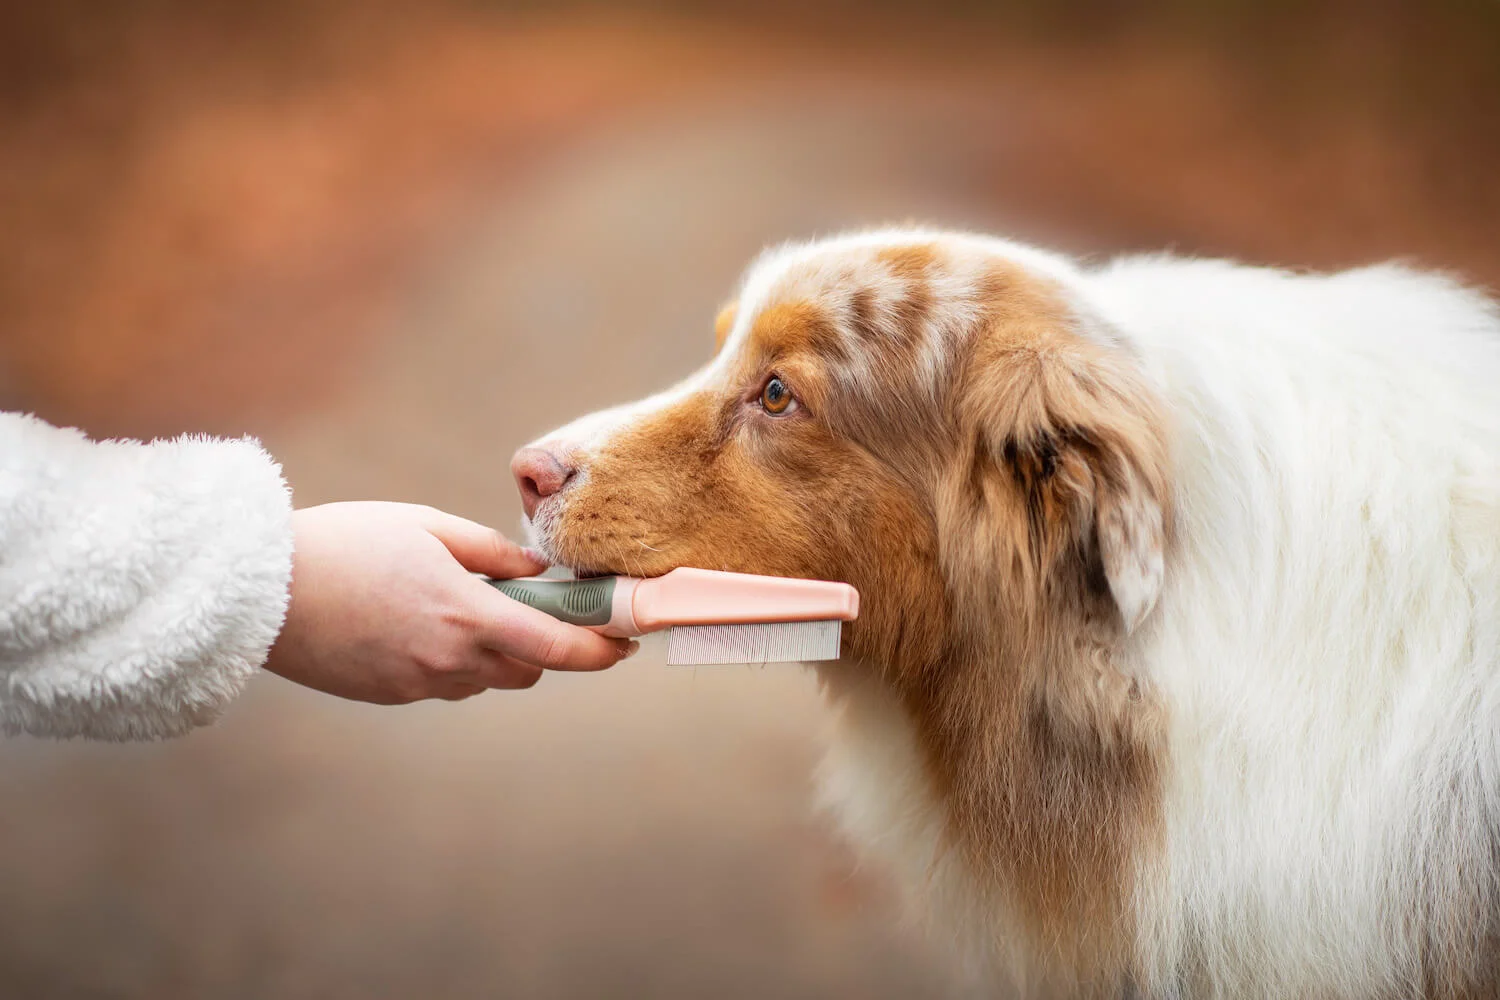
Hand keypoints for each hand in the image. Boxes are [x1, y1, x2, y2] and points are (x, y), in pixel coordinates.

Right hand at [263, 502, 632, 702]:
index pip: (557, 647)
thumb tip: (538, 570)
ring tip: (458, 606)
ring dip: (494, 653)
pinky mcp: (388, 695)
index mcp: (468, 616)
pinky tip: (417, 623)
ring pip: (484, 679)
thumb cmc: (346, 543)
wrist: (264, 591)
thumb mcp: (428, 526)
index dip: (599, 649)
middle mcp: (450, 661)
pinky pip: (442, 683)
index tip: (624, 643)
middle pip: (527, 670)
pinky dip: (451, 660)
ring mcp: (417, 684)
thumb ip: (492, 552)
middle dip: (541, 644)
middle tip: (529, 606)